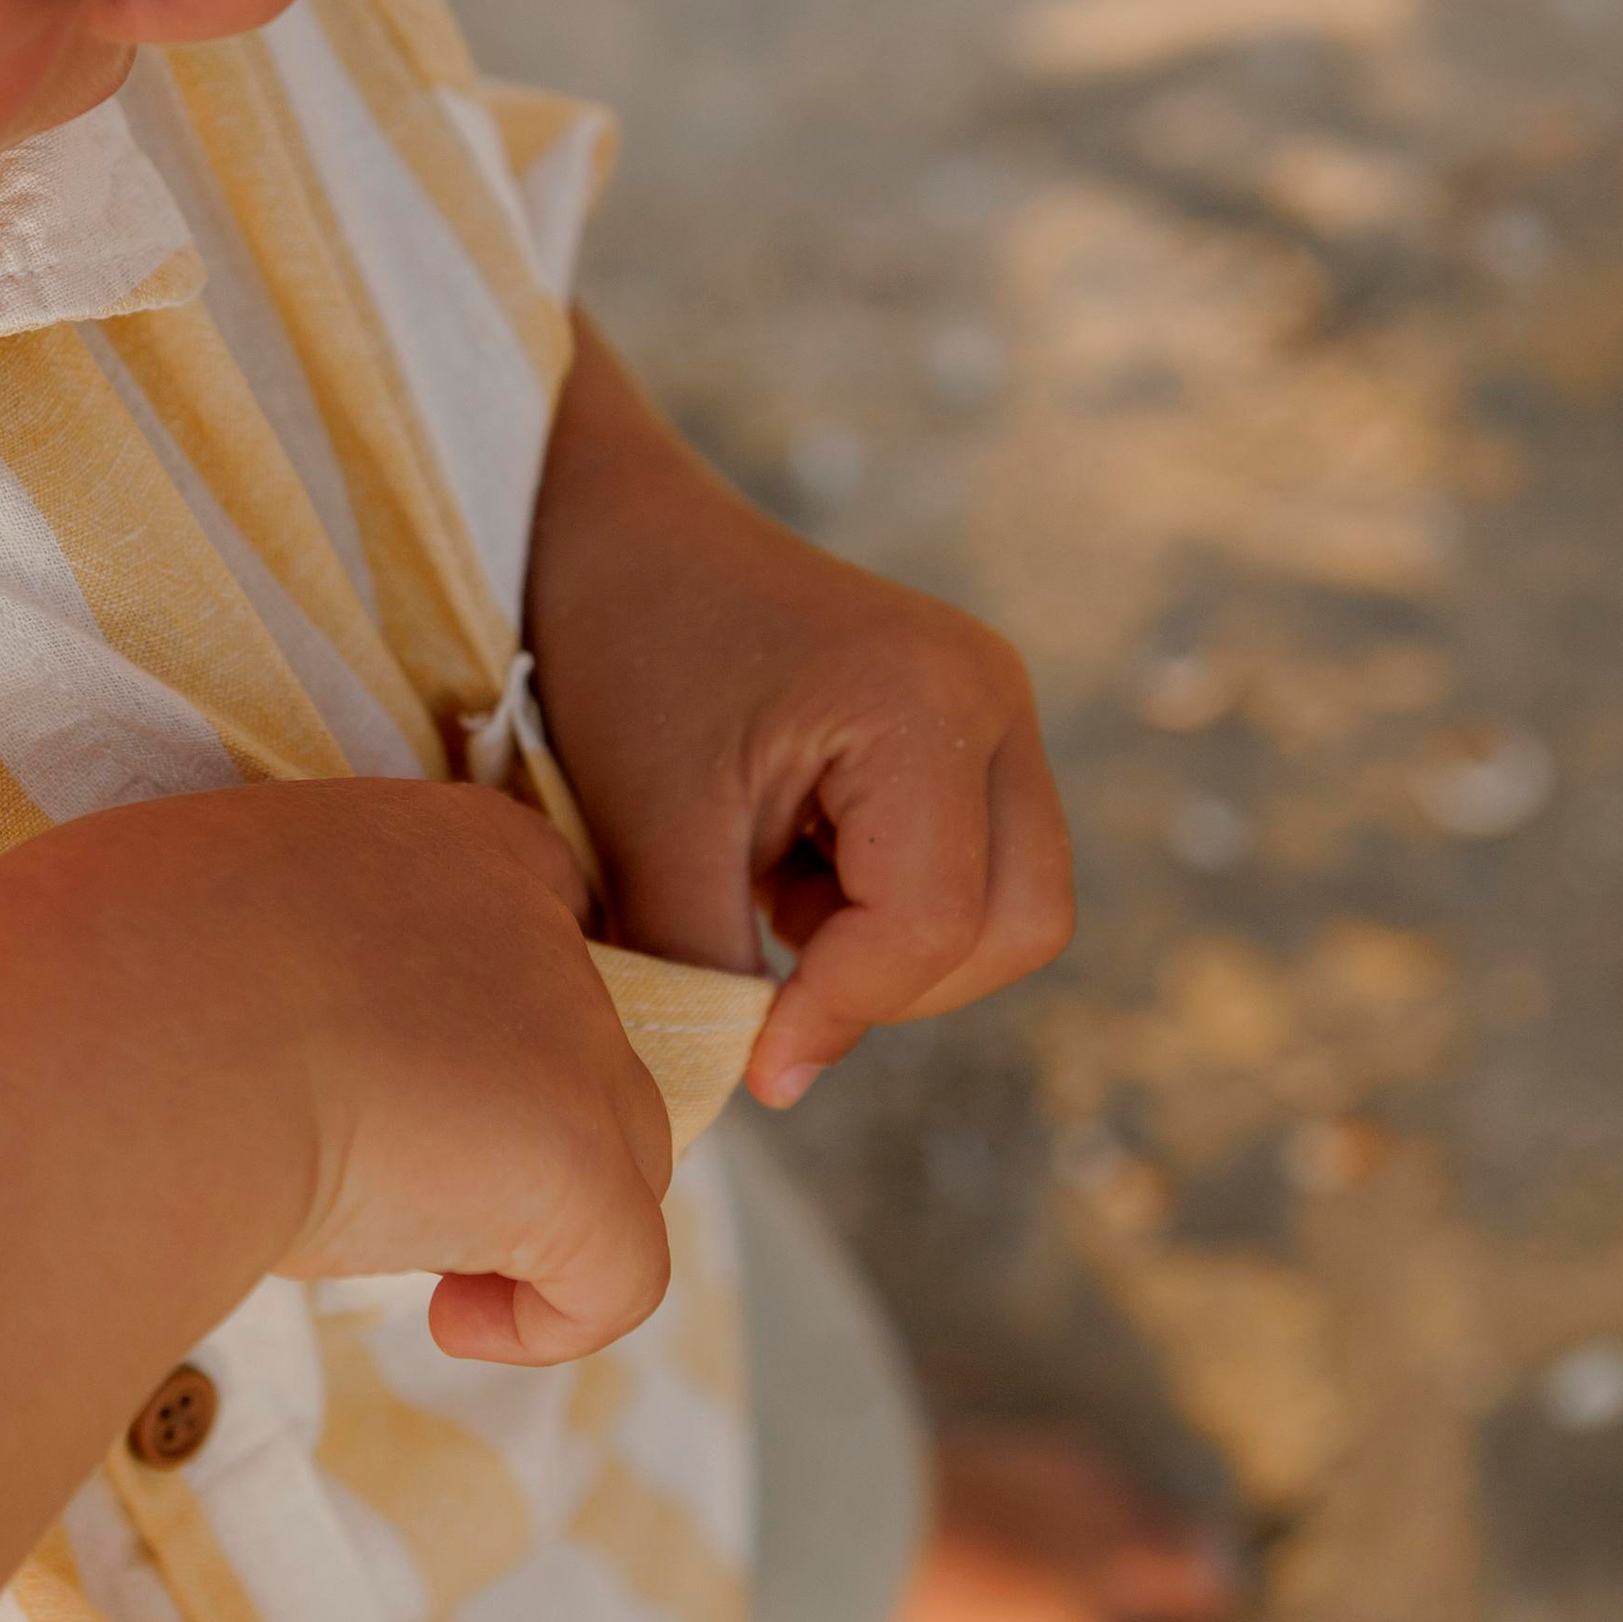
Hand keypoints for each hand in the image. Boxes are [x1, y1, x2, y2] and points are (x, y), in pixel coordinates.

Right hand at [0, 779, 671, 1364]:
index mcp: (449, 843)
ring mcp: (570, 1042)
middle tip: (366, 1177)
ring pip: (618, 1159)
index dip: (486, 1026)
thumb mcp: (200, 921)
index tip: (390, 1083)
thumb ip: (277, 959)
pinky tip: (448, 1321)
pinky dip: (547, 1322)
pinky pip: (622, 1275)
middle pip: (579, 1055)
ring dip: (521, 1221)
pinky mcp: (576, 1163)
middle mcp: (537, 926)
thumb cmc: (107, 980)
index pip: (537, 921)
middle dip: (501, 1134)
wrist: (121, 1034)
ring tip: (388, 1247)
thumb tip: (248, 1053)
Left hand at [526, 324, 1074, 1106]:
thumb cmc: (616, 657)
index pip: (933, 922)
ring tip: (766, 891)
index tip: (756, 1062)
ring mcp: (996, 704)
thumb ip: (711, 970)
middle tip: (767, 972)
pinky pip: (982, 866)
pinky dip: (893, 904)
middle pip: (1015, 925)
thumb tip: (766, 1089)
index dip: (846, 1011)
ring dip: (896, 946)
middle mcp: (992, 692)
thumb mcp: (649, 833)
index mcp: (921, 699)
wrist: (607, 533)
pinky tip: (787, 858)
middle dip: (892, 984)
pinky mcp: (974, 724)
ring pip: (1011, 907)